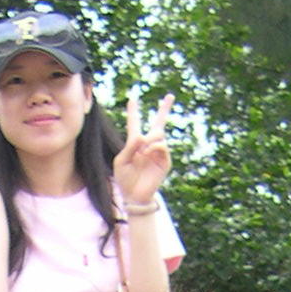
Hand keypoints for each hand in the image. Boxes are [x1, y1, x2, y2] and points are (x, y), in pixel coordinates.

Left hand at [113, 86, 173, 208]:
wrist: (134, 195)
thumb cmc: (125, 179)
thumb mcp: (121, 161)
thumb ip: (129, 147)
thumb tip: (143, 136)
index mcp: (135, 144)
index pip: (134, 123)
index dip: (133, 111)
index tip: (132, 98)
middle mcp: (148, 145)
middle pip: (158, 123)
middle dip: (164, 109)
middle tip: (170, 96)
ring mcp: (157, 152)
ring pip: (158, 133)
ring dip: (150, 139)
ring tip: (143, 150)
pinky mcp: (164, 161)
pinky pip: (162, 146)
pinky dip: (154, 146)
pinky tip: (148, 152)